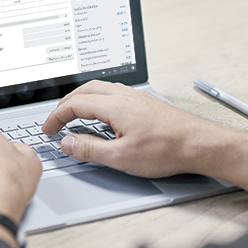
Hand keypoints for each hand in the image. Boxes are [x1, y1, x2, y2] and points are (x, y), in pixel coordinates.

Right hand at [43, 80, 247, 192]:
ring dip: (82, 101)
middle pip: (85, 90)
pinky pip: (113, 94)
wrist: (199, 143)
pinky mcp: (146, 103)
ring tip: (74, 118)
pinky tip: (102, 117)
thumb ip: (90, 149)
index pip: (75, 104)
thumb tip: (68, 143)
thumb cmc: (167, 149)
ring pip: (100, 89)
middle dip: (66, 104)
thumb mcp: (121, 157)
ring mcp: (136, 97)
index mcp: (114, 105)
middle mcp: (124, 95)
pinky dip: (98, 102)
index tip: (48, 130)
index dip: (57, 117)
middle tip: (56, 121)